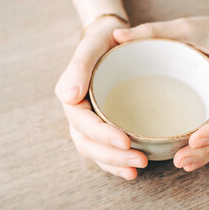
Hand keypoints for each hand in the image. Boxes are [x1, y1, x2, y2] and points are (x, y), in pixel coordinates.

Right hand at [55, 17, 147, 180]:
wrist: (112, 39)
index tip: (124, 140)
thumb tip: (69, 96)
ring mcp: (89, 122)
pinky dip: (116, 164)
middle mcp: (77, 113)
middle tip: (139, 160)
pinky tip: (132, 171)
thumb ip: (79, 67)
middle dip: (111, 155)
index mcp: (70, 95)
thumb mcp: (92, 44)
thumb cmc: (103, 40)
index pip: (81, 122)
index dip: (101, 134)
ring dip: (114, 163)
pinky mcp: (102, 127)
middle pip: (87, 142)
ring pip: (94, 151)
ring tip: (138, 168)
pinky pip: (104, 151)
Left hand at [113, 16, 208, 171]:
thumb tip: (115, 34)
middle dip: (208, 149)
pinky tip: (186, 157)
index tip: (195, 139)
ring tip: (182, 163)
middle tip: (181, 160)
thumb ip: (151, 31)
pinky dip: (206, 148)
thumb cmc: (207, 29)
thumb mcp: (182, 26)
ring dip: (206, 154)